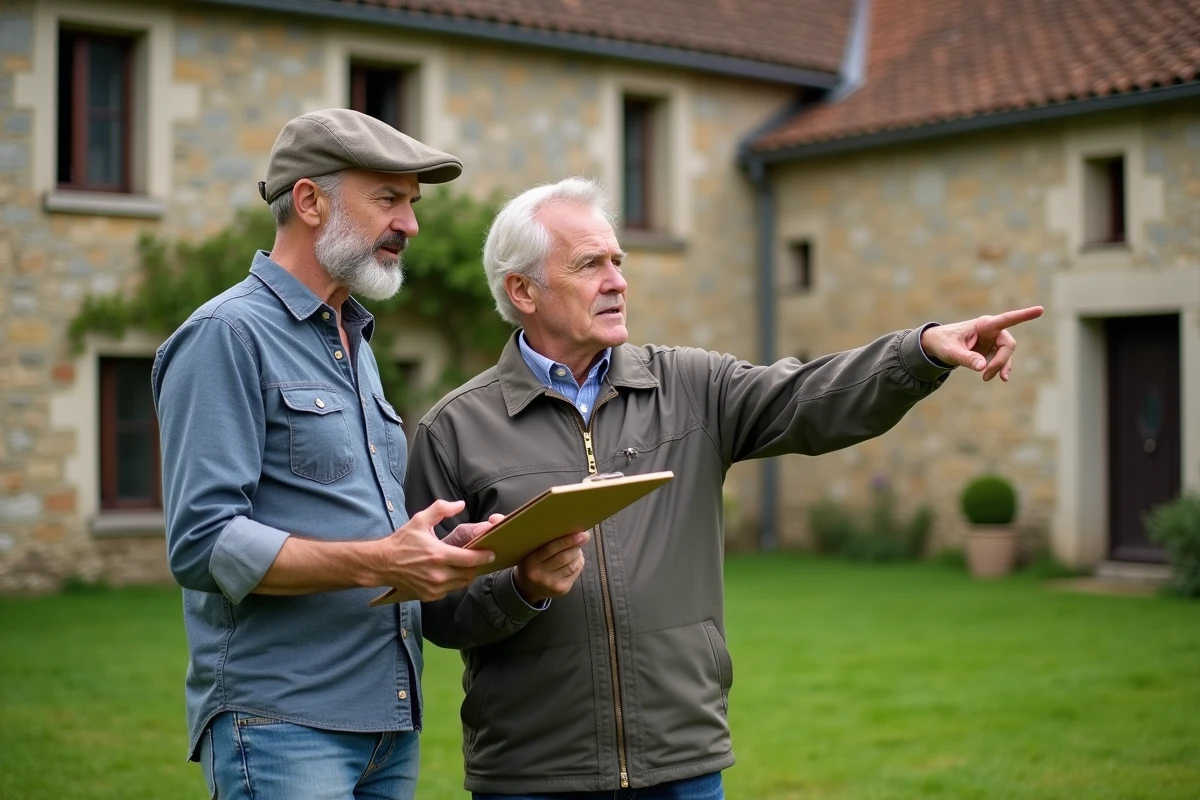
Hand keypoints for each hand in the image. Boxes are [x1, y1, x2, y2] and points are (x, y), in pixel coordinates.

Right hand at [372, 500, 495, 601]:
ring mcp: (434, 588)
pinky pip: (449, 590)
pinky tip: (450, 573)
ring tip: (465, 564)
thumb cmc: (402, 541)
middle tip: (479, 558)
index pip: (470, 559)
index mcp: (438, 555)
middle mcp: (438, 575)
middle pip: (469, 573)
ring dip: (466, 575)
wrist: (382, 563)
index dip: (484, 556)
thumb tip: (460, 504)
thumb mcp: (420, 520)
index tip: (491, 553)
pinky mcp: (429, 596)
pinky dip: (453, 583)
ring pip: (461, 584)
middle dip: (476, 566)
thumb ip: (441, 509)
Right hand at [513, 531, 590, 603]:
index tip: (580, 533)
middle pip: (564, 557)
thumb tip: (568, 530)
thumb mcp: (530, 553)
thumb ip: (544, 543)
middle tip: (583, 536)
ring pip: (572, 565)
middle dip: (576, 546)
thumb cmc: (532, 564)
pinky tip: (575, 559)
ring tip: (576, 548)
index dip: (567, 540)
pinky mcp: (562, 589)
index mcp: (530, 562)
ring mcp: (552, 584)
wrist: (529, 589)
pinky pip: (576, 573)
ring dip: (578, 554)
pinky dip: (579, 563)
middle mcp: (540, 574)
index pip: (550, 549)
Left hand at [920, 306, 1043, 381]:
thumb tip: (982, 367)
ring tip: (986, 378)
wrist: (937, 345)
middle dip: (1000, 361)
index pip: (1007, 319)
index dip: (1024, 315)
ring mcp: (993, 340)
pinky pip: (1001, 360)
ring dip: (999, 367)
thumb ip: (966, 358)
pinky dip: (999, 369)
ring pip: (1006, 354)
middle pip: (1008, 345)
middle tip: (986, 374)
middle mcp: (992, 330)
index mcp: (984, 324)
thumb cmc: (943, 343)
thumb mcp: (951, 352)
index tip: (1040, 310)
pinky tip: (998, 377)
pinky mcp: (991, 350)